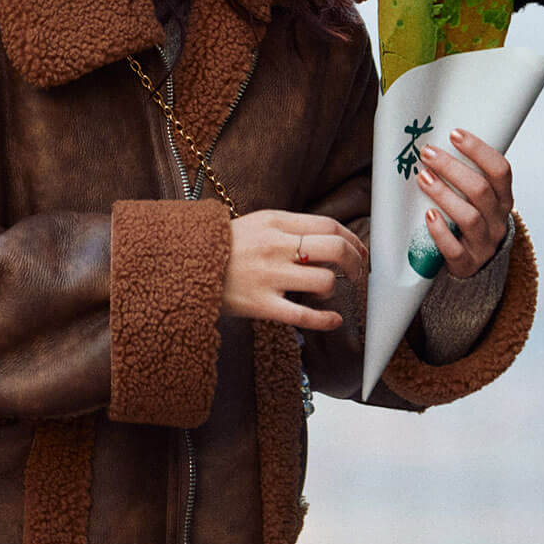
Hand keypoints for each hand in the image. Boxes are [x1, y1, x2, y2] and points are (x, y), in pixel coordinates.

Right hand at [224, 210, 367, 329]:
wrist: (184, 264)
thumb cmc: (225, 245)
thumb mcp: (258, 223)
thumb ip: (290, 227)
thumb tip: (328, 238)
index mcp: (275, 223)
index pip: (328, 225)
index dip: (351, 239)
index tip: (359, 250)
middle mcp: (275, 247)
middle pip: (333, 249)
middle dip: (354, 262)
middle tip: (357, 272)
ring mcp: (268, 276)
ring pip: (323, 281)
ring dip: (334, 289)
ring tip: (327, 293)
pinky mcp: (260, 305)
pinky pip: (303, 316)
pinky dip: (325, 320)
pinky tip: (334, 321)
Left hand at [414, 128, 513, 277]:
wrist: (476, 265)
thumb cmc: (472, 220)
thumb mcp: (478, 199)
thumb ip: (466, 177)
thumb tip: (434, 146)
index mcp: (503, 198)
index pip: (500, 170)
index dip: (479, 150)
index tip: (454, 134)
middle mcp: (498, 219)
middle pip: (480, 190)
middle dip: (452, 168)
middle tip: (428, 154)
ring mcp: (484, 243)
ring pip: (469, 217)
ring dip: (444, 194)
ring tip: (423, 177)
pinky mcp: (467, 263)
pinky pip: (455, 249)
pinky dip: (441, 232)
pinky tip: (428, 216)